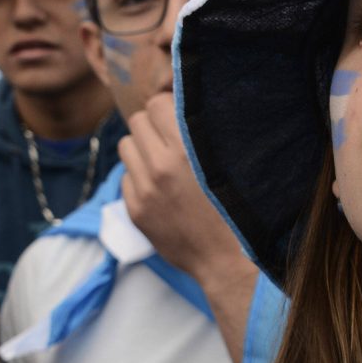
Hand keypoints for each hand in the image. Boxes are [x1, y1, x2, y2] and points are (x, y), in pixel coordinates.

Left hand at [119, 90, 248, 282]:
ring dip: (141, 148)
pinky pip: (126, 176)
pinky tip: (159, 188)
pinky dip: (139, 177)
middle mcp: (160, 167)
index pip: (157, 104)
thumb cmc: (236, 207)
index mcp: (186, 150)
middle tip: (169, 139)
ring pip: (126, 145)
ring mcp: (144, 190)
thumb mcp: (229, 162)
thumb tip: (181, 105)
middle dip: (152, 126)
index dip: (168, 108)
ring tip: (161, 161)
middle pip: (137, 121)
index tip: (177, 117)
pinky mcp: (136, 210)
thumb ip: (202, 133)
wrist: (225, 258)